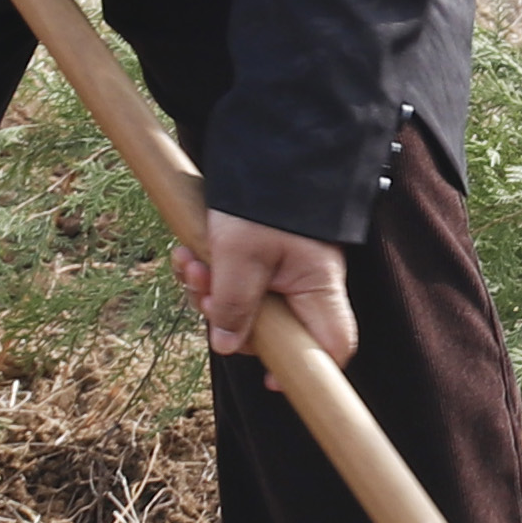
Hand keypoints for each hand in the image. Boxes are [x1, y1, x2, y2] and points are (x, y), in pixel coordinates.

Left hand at [181, 211, 357, 365]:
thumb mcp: (241, 254)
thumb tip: (227, 346)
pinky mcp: (261, 256)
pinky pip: (234, 282)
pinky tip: (188, 255)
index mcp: (317, 285)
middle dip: (227, 315)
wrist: (266, 143)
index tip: (269, 379)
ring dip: (209, 292)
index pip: (332, 344)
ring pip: (245, 305)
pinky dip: (209, 274)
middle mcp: (305, 282)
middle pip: (272, 328)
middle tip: (201, 290)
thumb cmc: (263, 196)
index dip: (306, 369)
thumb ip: (236, 305)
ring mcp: (284, 269)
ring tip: (189, 264)